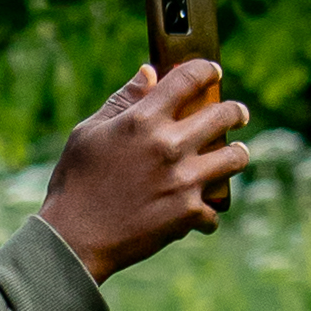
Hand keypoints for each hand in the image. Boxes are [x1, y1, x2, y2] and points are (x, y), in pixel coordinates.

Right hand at [35, 59, 254, 281]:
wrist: (73, 240)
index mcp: (143, 119)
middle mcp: (169, 145)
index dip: (207, 70)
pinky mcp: (188, 213)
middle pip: (224, 115)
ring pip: (235, 158)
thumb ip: (123, 101)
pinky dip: (206, 211)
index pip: (190, 77)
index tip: (213, 73)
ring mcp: (184, 180)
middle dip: (236, 112)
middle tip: (237, 115)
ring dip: (237, 155)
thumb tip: (149, 72)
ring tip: (234, 156)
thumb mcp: (89, 133)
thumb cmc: (75, 183)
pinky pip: (215, 208)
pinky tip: (198, 213)